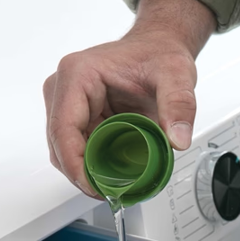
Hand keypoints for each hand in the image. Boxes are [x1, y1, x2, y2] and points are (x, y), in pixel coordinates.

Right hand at [43, 0, 215, 197]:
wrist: (157, 48)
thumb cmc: (158, 55)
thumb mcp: (176, 76)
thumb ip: (180, 106)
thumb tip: (177, 140)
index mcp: (78, 75)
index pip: (63, 129)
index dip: (75, 165)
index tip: (95, 187)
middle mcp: (64, 88)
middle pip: (59, 145)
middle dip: (81, 174)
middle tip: (111, 193)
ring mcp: (68, 104)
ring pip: (64, 151)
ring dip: (86, 172)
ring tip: (115, 185)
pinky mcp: (77, 116)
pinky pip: (76, 149)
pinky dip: (92, 165)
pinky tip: (112, 174)